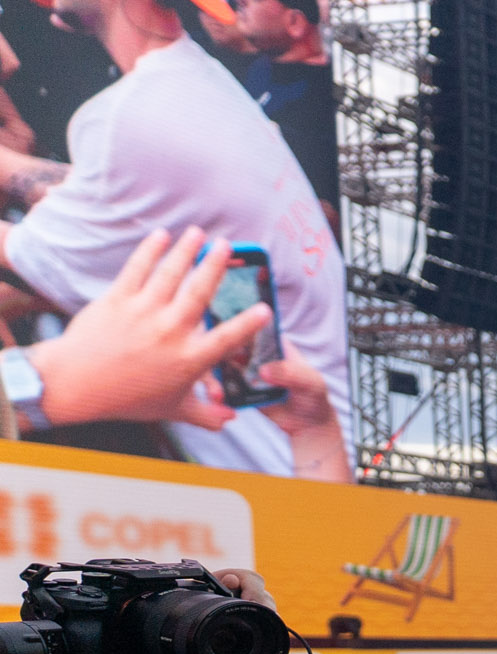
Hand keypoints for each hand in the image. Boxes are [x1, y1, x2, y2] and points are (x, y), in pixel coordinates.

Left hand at [26, 228, 260, 429]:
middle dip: (215, 265)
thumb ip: (205, 414)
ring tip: (198, 233)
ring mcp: (143, 313)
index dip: (248, 324)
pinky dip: (150, 250)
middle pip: (200, 293)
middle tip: (226, 245)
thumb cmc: (126, 399)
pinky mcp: (117, 300)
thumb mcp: (172, 410)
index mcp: (189, 360)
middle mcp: (170, 333)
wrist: (75, 384)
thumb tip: (229, 420)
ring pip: (170, 274)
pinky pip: (137, 269)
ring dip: (187, 250)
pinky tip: (161, 236)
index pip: (227, 339)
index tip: (265, 309)